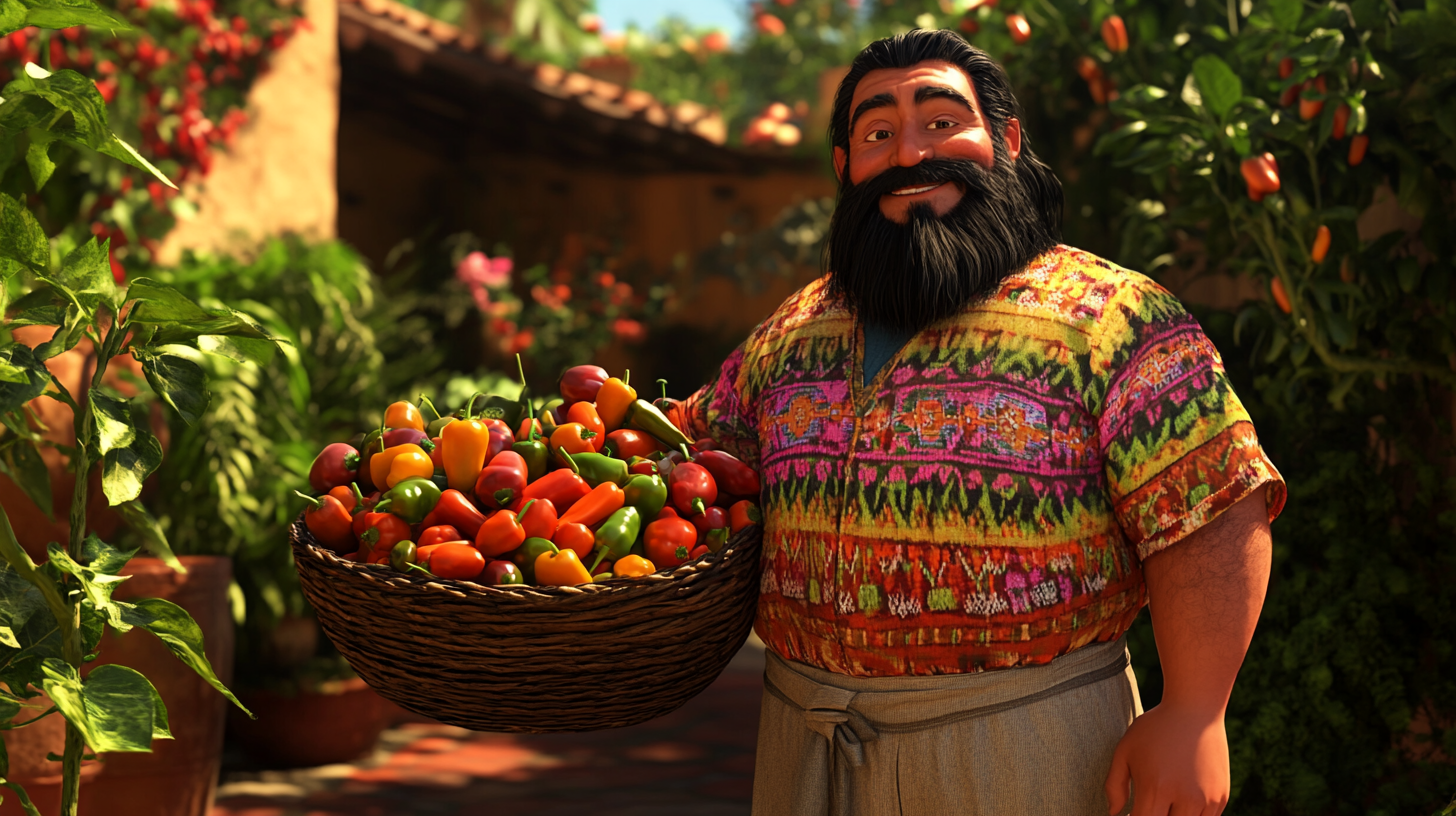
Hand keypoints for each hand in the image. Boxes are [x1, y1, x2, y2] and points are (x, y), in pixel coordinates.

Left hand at [1104, 702, 1230, 815]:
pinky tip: (1180, 800)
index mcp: (1155, 788)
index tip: (1130, 812)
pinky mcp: (1221, 798)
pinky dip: (1191, 815)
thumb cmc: (1154, 729)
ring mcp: (1206, 800)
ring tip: (1164, 800)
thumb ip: (1114, 786)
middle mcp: (1184, 798)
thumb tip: (1115, 813)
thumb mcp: (1124, 751)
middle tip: (1148, 804)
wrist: (1195, 710)